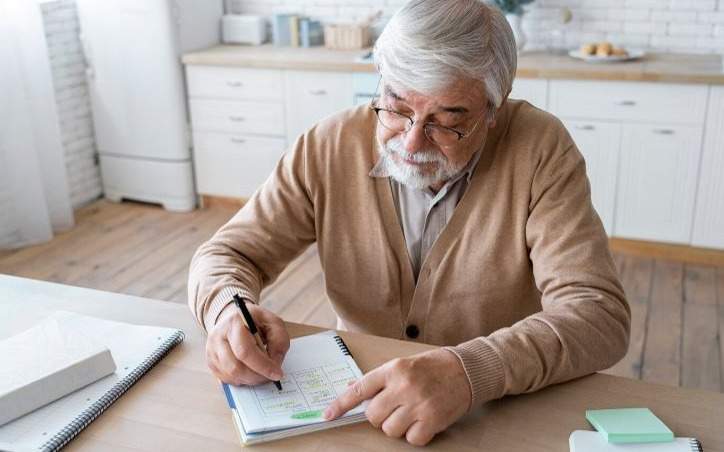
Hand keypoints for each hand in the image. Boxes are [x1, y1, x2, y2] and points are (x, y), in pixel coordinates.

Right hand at [205, 302, 289, 385]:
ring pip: (231, 375)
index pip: (245, 351)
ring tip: (261, 373)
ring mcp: (211, 350)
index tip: (277, 374)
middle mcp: (218, 337)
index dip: (262, 366)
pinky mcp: (210, 361)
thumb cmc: (256, 321)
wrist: (233, 317)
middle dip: (257, 376)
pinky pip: (226, 379)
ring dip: (250, 379)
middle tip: (270, 377)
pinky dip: (242, 380)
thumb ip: (279, 340)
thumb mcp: (273, 322)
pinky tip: (250, 371)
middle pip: (235, 367)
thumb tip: (275, 363)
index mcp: (234, 323)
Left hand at [324, 348, 470, 445]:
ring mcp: (418, 404)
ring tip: (411, 414)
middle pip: (373, 416)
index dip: (341, 404)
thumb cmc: (433, 367)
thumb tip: (354, 390)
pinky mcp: (432, 420)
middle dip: (379, 417)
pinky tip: (422, 422)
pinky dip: (414, 435)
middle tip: (394, 408)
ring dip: (397, 427)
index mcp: (393, 369)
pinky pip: (411, 440)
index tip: (328, 415)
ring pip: (389, 430)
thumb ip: (380, 379)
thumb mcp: (403, 365)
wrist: (465, 370)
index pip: (360, 389)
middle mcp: (403, 386)